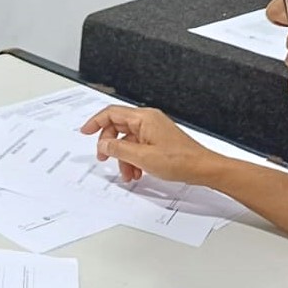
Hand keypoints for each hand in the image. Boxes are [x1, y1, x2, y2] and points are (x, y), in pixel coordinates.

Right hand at [79, 106, 216, 184]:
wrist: (202, 168)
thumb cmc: (180, 160)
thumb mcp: (142, 157)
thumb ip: (118, 149)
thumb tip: (103, 144)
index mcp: (144, 118)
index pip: (111, 113)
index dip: (95, 122)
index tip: (85, 132)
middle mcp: (148, 120)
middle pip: (118, 127)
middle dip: (110, 145)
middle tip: (104, 158)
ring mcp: (154, 130)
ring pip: (128, 140)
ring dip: (123, 157)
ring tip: (127, 173)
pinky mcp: (158, 140)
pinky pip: (138, 146)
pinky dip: (134, 159)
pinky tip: (137, 172)